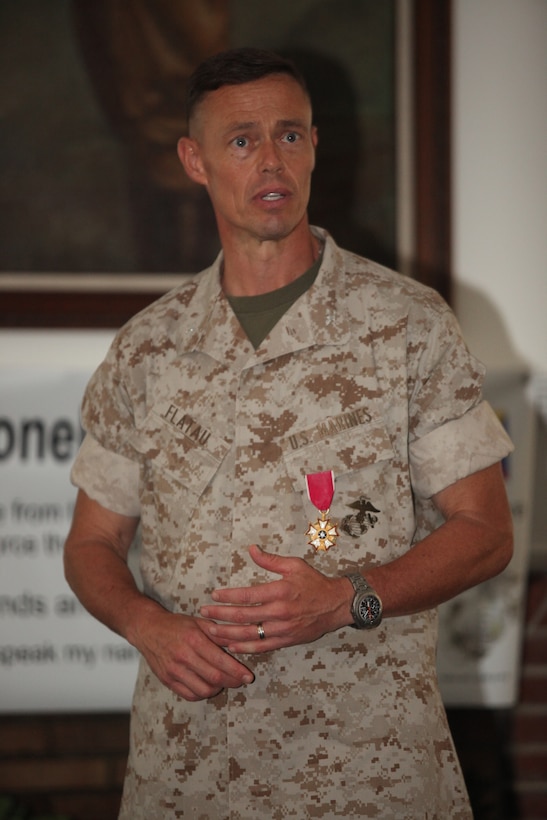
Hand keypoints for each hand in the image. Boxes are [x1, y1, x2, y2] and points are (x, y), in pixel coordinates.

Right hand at [132, 603, 254, 700]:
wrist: (148, 629)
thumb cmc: (176, 624)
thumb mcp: (199, 622)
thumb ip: (218, 634)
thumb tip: (239, 643)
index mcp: (193, 639)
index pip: (220, 661)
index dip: (237, 671)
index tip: (248, 677)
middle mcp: (183, 656)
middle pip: (214, 678)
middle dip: (232, 681)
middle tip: (241, 681)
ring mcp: (174, 671)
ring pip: (203, 690)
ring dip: (218, 689)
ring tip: (223, 681)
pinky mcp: (167, 680)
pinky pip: (190, 695)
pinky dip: (202, 693)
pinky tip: (208, 685)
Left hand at [200, 544, 351, 652]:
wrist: (336, 605)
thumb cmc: (314, 583)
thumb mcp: (294, 565)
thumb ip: (270, 560)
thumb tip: (251, 549)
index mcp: (280, 591)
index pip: (247, 595)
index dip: (228, 596)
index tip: (213, 595)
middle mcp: (279, 612)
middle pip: (243, 616)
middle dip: (220, 616)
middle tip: (203, 614)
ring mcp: (282, 629)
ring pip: (249, 634)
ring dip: (227, 634)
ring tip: (210, 632)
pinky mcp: (286, 640)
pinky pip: (262, 647)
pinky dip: (245, 648)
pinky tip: (231, 646)